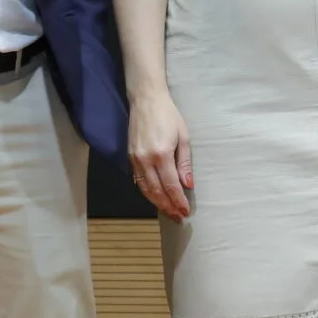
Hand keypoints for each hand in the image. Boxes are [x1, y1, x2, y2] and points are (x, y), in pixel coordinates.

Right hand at [128, 89, 192, 220]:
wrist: (146, 100)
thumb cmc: (169, 115)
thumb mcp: (183, 136)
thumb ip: (184, 163)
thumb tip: (188, 185)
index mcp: (162, 154)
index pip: (171, 186)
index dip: (178, 201)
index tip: (185, 212)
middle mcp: (146, 160)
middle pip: (157, 191)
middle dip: (168, 207)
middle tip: (178, 217)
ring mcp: (135, 159)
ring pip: (146, 189)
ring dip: (157, 203)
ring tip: (169, 212)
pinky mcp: (130, 157)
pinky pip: (139, 181)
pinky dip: (147, 192)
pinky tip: (156, 198)